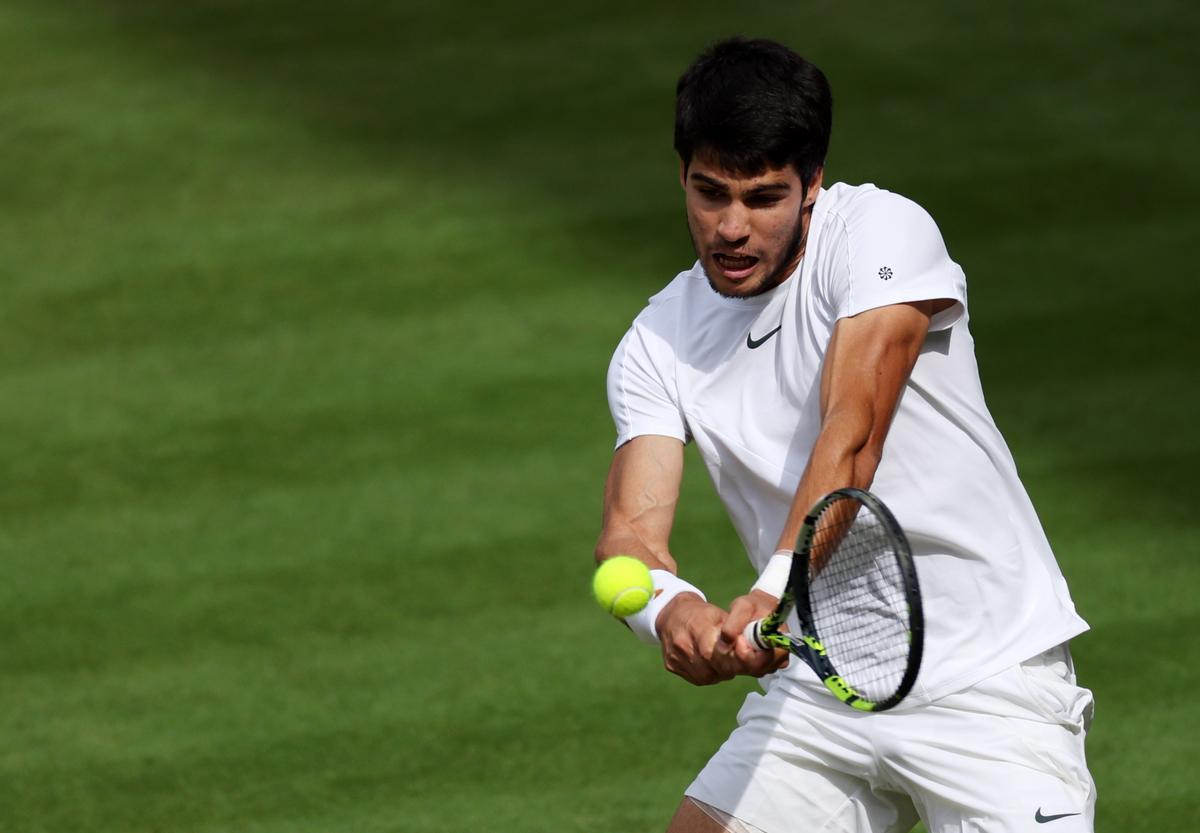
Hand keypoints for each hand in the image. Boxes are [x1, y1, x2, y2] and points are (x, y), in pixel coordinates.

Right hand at [656, 592, 786, 685]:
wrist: (670, 613)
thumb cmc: (701, 613)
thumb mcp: (720, 615)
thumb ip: (739, 632)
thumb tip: (765, 649)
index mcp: (698, 629)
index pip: (722, 653)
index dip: (740, 658)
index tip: (750, 655)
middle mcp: (684, 646)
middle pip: (718, 667)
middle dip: (735, 665)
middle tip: (745, 659)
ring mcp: (677, 659)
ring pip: (709, 676)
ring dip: (723, 670)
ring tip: (725, 658)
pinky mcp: (672, 666)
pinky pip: (698, 678)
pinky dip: (710, 672)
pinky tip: (712, 662)